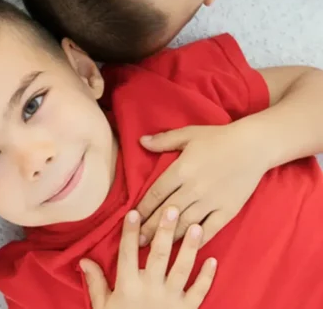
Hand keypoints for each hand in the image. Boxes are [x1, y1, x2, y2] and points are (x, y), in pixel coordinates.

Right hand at [81, 208, 216, 308]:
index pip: (127, 253)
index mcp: (128, 286)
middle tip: (172, 209)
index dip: (130, 232)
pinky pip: (199, 292)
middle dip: (165, 231)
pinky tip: (213, 260)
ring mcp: (171, 301)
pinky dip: (207, 277)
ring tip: (196, 227)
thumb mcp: (103, 308)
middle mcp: (150, 290)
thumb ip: (96, 283)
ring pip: (182, 269)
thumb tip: (84, 260)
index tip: (134, 211)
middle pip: (158, 255)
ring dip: (190, 248)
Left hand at [136, 123, 267, 246]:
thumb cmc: (217, 138)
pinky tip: (185, 248)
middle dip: (150, 228)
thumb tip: (141, 141)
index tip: (131, 219)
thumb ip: (163, 141)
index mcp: (181, 170)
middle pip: (167, 212)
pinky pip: (209, 229)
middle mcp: (194, 188)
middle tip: (136, 242)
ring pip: (185, 224)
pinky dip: (196, 239)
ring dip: (169, 237)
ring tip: (154, 248)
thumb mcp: (187, 134)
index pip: (156, 193)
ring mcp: (211, 201)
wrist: (253, 146)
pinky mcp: (228, 210)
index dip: (143, 208)